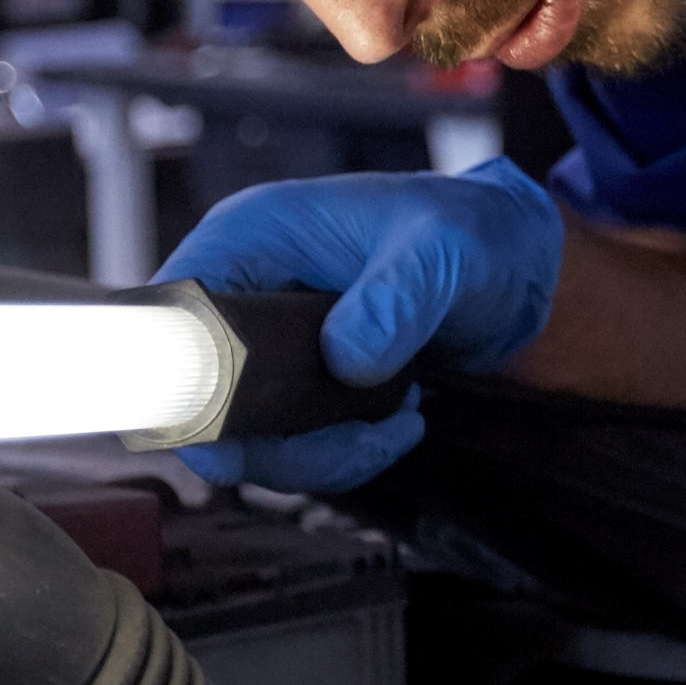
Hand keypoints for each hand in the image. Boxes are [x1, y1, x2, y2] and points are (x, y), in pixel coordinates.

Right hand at [152, 158, 562, 492]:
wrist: (512, 262)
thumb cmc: (469, 229)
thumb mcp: (442, 252)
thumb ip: (396, 300)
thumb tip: (346, 359)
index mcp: (251, 238)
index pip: (174, 319)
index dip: (184, 386)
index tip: (233, 441)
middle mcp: (247, 291)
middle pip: (202, 397)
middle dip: (274, 442)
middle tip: (353, 442)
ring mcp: (269, 342)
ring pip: (247, 436)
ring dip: (319, 455)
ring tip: (398, 424)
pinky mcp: (299, 381)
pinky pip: (290, 444)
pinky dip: (340, 454)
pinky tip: (398, 425)